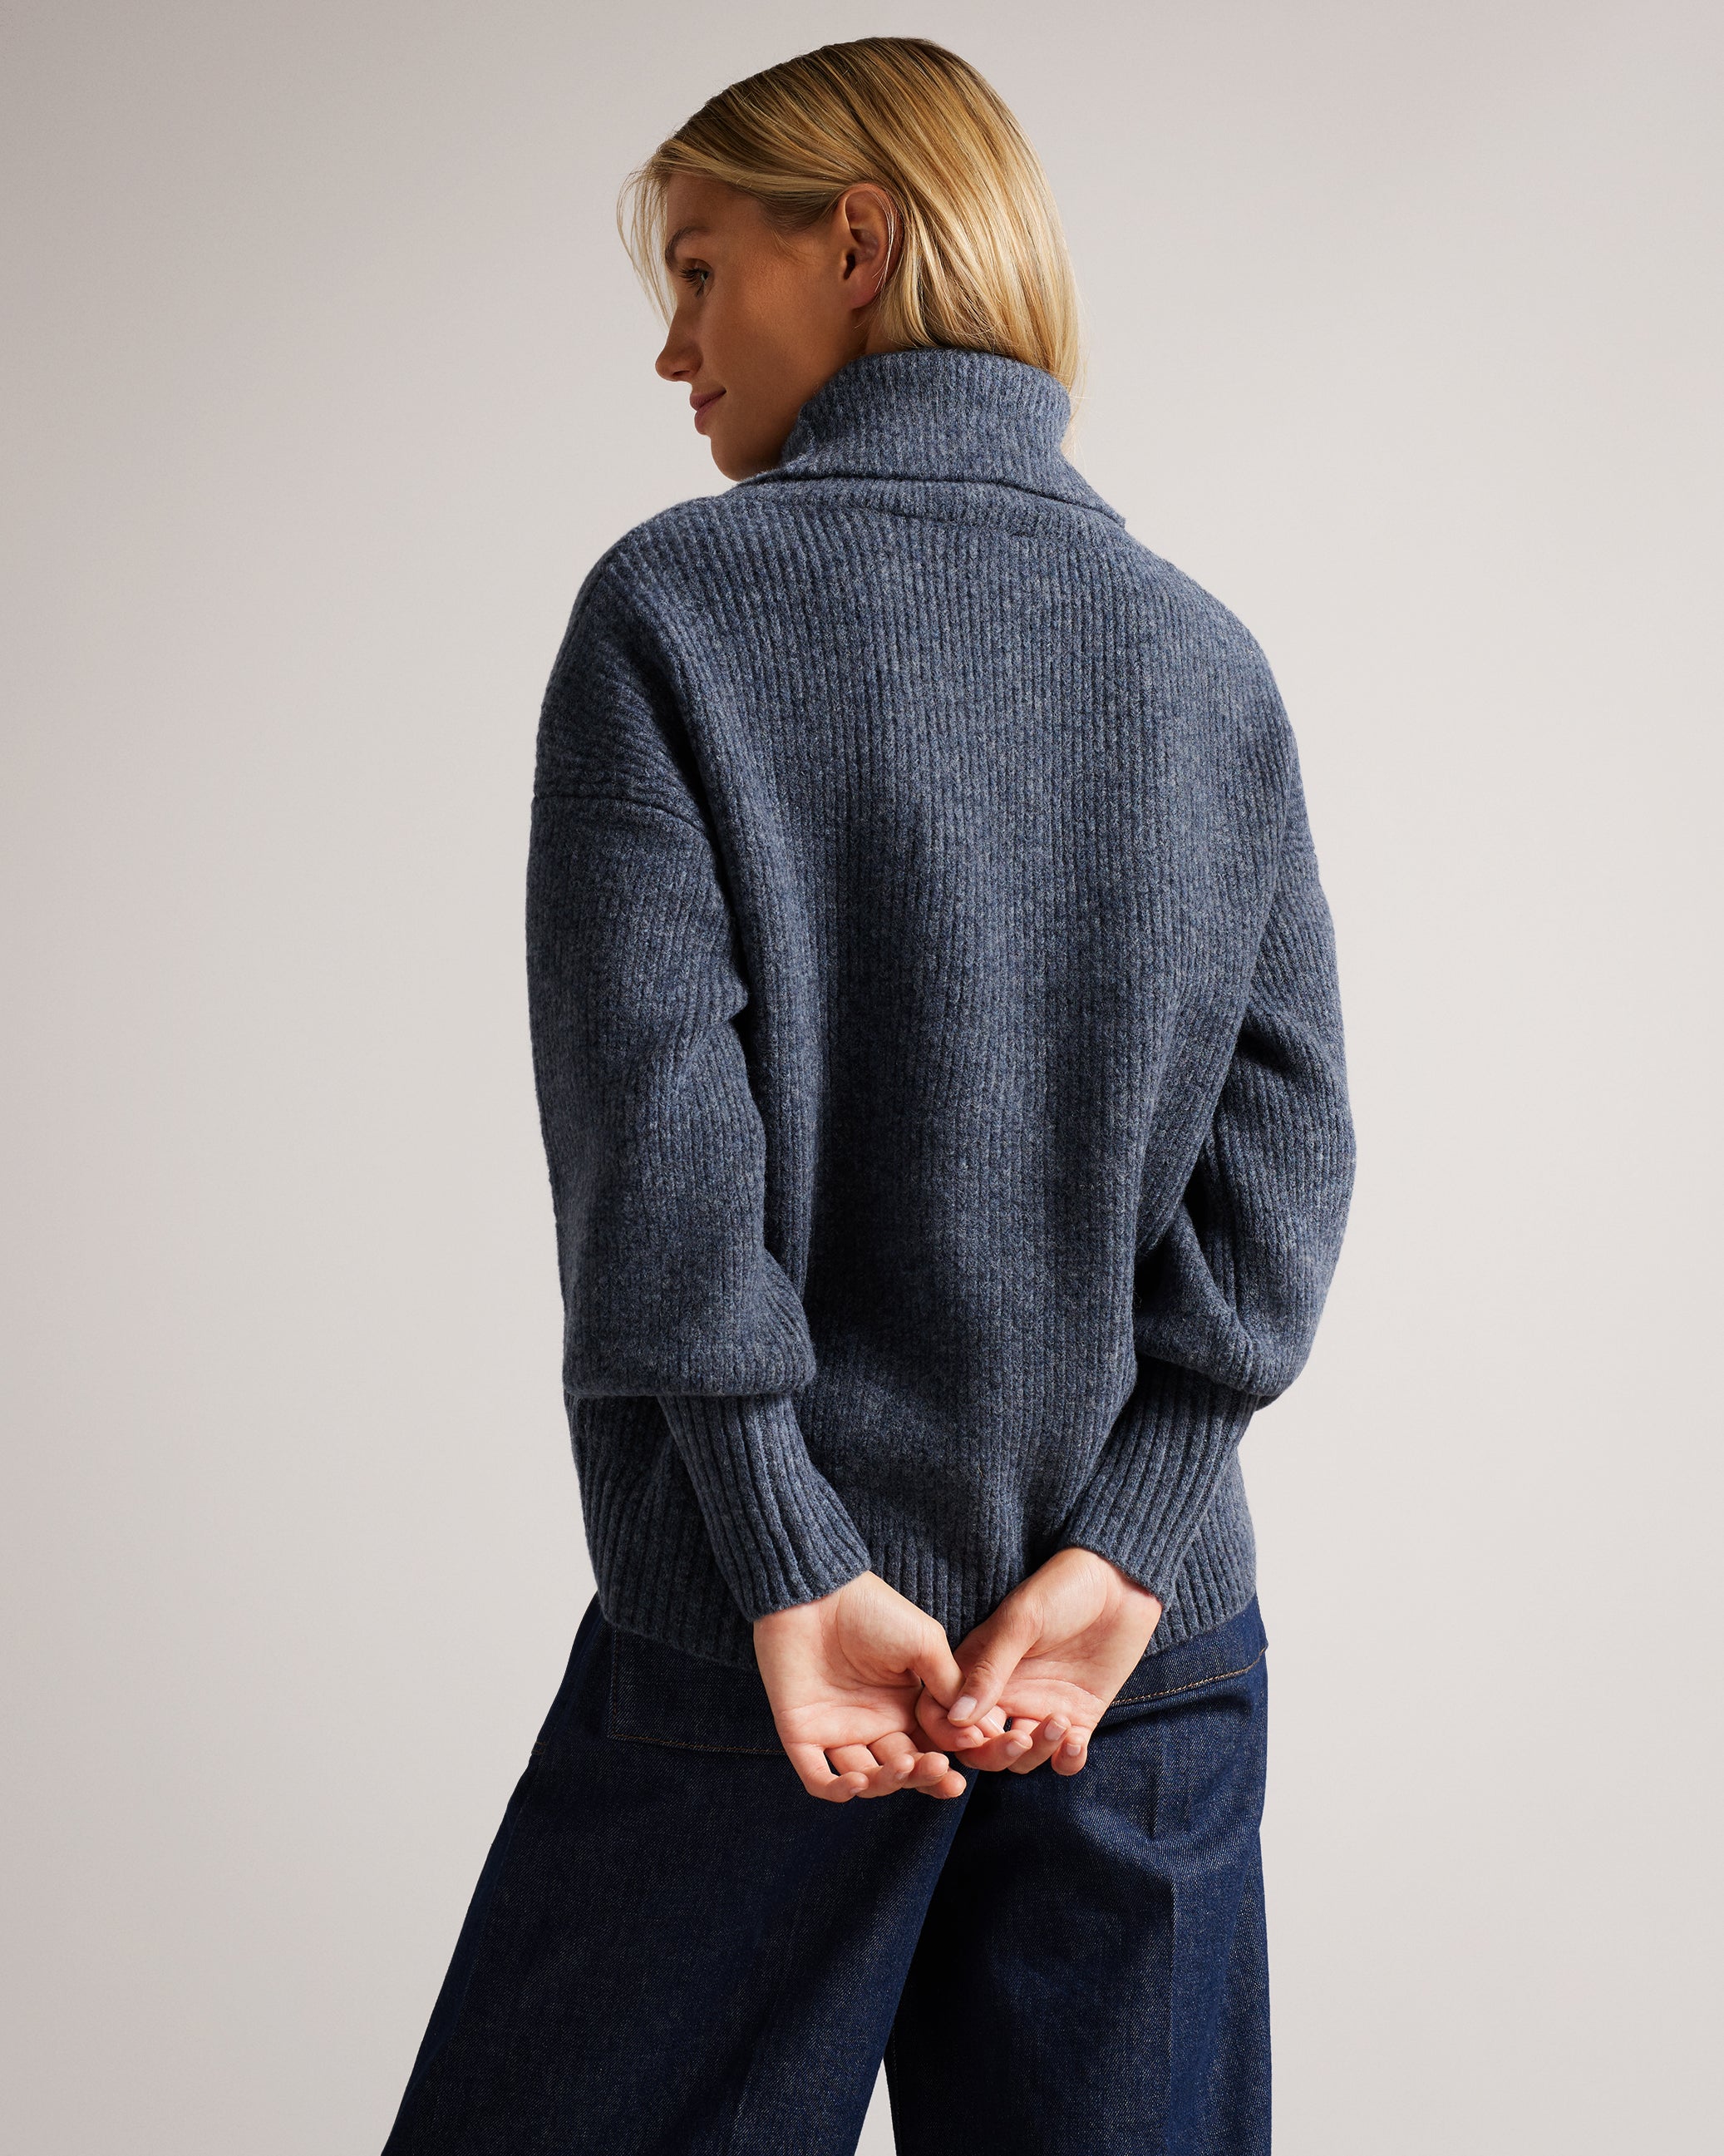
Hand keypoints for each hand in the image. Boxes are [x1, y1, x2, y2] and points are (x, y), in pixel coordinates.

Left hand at [753, 1571, 971, 1802]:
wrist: (815, 1591)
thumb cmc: (871, 1609)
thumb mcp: (924, 1642)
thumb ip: (949, 1685)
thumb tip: (976, 1727)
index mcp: (904, 1706)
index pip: (931, 1748)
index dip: (951, 1758)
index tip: (973, 1750)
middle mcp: (873, 1724)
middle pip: (903, 1771)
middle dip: (924, 1777)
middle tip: (941, 1770)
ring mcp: (837, 1732)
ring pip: (867, 1781)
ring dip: (887, 1783)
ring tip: (903, 1767)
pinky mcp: (802, 1735)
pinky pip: (819, 1778)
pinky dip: (838, 1789)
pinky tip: (858, 1780)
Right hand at [914, 1548, 1163, 1775]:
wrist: (1119, 1584)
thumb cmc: (1062, 1590)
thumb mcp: (1021, 1623)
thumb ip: (989, 1671)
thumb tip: (957, 1718)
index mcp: (978, 1669)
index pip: (945, 1716)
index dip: (951, 1735)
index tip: (974, 1734)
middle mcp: (1005, 1695)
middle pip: (981, 1749)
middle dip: (994, 1755)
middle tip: (1018, 1739)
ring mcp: (1041, 1709)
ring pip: (1022, 1759)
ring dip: (1036, 1753)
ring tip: (1059, 1721)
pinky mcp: (1079, 1718)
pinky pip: (1064, 1759)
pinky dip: (1066, 1761)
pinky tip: (1075, 1740)